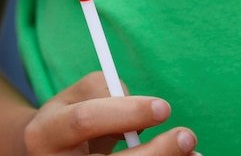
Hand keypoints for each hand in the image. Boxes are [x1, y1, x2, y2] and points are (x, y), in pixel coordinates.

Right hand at [19, 71, 198, 155]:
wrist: (52, 150)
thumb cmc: (74, 113)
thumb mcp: (80, 94)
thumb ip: (109, 91)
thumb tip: (146, 112)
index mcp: (46, 131)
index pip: (85, 121)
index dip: (127, 112)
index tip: (164, 108)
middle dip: (154, 152)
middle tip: (187, 137)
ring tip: (193, 153)